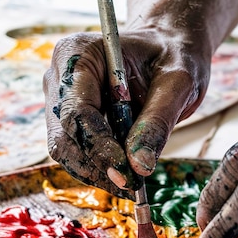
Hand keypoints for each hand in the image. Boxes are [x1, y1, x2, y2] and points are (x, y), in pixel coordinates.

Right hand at [43, 28, 211, 197]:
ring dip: (96, 174)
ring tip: (131, 184)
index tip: (126, 174)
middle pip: (64, 137)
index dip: (98, 147)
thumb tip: (140, 167)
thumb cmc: (173, 57)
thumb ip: (157, 122)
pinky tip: (125, 177)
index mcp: (79, 54)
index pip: (76, 110)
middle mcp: (60, 77)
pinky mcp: (69, 121)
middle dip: (96, 167)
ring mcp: (61, 101)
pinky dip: (99, 171)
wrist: (168, 52)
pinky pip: (76, 154)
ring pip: (66, 151)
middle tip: (131, 186)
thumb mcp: (177, 84)